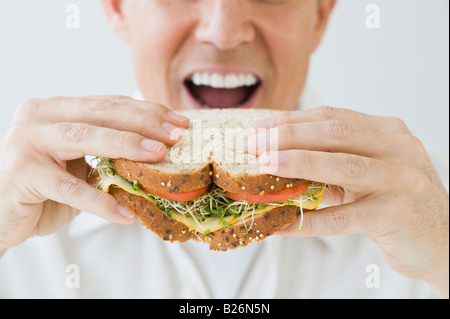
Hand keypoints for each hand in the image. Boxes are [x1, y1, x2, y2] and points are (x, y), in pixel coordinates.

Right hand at [0, 95, 188, 251]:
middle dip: (144, 123)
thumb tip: (157, 154)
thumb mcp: (78, 166)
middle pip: (101, 113)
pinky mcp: (22, 173)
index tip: (179, 122)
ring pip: (85, 138)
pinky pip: (69, 188)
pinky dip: (100, 201)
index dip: (147, 111)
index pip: (109, 104)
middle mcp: (40, 117)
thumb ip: (106, 155)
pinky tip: (125, 213)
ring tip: (159, 157)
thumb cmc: (43, 188)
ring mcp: (27, 141)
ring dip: (127, 146)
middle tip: (176, 135)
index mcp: (57, 110)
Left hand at [248, 106, 448, 297]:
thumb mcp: (368, 173)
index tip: (260, 128)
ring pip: (341, 165)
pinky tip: (283, 223)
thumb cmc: (396, 202)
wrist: (442, 240)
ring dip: (297, 164)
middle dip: (288, 136)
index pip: (331, 118)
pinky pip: (344, 216)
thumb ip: (332, 163)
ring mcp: (400, 180)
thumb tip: (278, 161)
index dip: (291, 121)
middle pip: (334, 134)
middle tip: (255, 145)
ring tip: (264, 166)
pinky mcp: (396, 214)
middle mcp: (397, 149)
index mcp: (387, 132)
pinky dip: (309, 220)